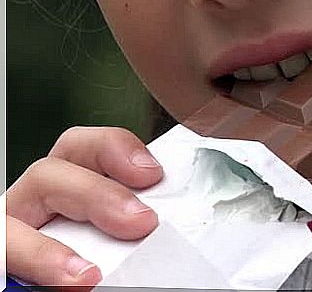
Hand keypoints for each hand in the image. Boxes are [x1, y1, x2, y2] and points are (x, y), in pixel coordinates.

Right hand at [6, 126, 162, 289]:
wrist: (83, 285)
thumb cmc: (108, 269)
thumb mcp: (126, 244)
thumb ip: (140, 236)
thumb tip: (179, 245)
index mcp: (71, 189)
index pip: (85, 149)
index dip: (116, 149)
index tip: (153, 174)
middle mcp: (34, 207)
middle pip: (48, 173)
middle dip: (96, 194)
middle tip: (140, 223)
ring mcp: (9, 236)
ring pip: (9, 222)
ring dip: (46, 250)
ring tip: (86, 277)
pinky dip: (29, 266)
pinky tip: (61, 286)